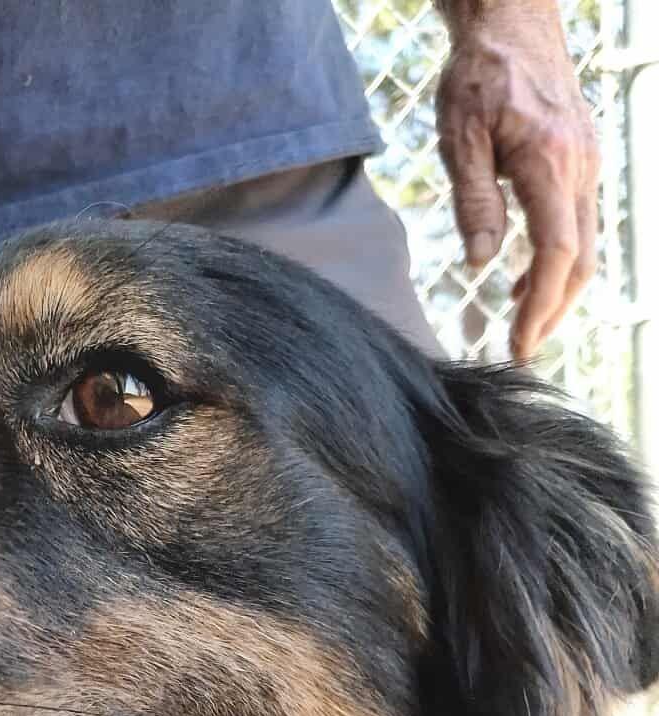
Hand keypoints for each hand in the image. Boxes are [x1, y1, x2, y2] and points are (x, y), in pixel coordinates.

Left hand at [436, 0, 598, 359]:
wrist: (513, 18)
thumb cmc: (479, 72)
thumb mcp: (460, 137)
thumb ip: (473, 201)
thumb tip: (481, 263)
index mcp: (550, 162)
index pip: (556, 252)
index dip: (539, 305)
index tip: (519, 343)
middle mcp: (580, 165)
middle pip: (582, 258)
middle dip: (553, 311)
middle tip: (521, 350)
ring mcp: (587, 161)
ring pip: (586, 243)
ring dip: (557, 290)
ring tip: (522, 326)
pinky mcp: (582, 159)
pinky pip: (578, 221)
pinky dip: (558, 260)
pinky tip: (523, 282)